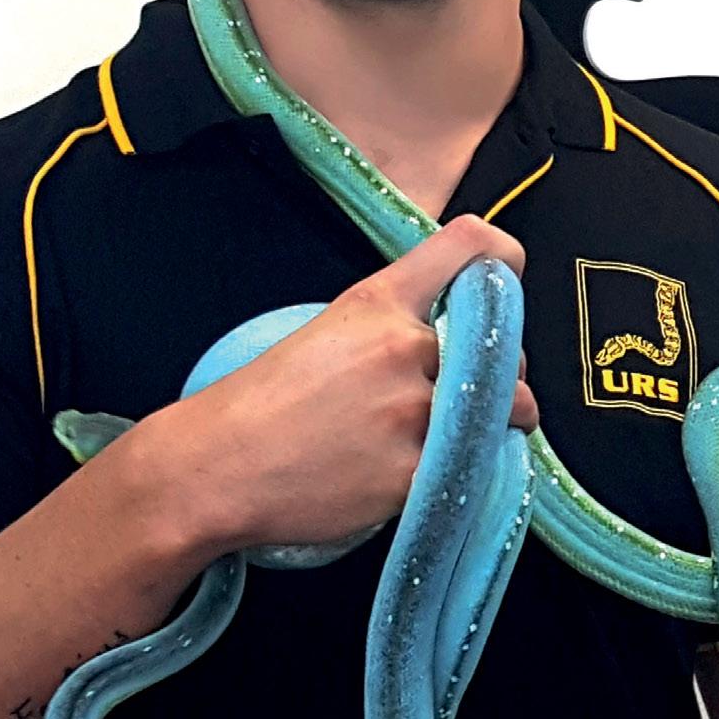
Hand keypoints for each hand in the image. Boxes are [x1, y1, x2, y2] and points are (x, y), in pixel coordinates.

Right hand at [150, 216, 538, 560]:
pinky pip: (477, 462)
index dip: (500, 257)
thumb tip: (453, 333)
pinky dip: (469, 468)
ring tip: (469, 434)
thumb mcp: (324, 331)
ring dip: (500, 422)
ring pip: (506, 408)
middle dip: (502, 372)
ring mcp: (410, 410)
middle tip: (473, 393)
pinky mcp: (415, 471)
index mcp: (378, 301)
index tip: (505, 277)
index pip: (466, 247)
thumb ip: (391, 322)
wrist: (212, 469)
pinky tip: (435, 469)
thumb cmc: (261, 404)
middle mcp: (402, 346)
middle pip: (502, 346)